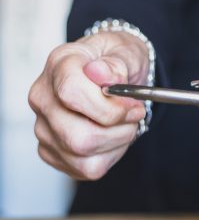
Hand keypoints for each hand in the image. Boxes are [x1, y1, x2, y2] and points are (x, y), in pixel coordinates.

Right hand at [28, 32, 149, 179]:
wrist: (115, 73)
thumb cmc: (118, 60)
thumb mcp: (126, 52)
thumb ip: (116, 63)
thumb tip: (100, 73)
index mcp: (59, 65)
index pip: (72, 94)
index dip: (109, 107)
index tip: (132, 104)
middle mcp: (43, 97)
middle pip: (77, 135)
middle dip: (118, 130)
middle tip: (135, 115)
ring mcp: (43, 126)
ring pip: (82, 154)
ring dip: (116, 142)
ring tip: (124, 124)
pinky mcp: (51, 150)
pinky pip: (84, 167)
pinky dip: (108, 155)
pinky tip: (112, 136)